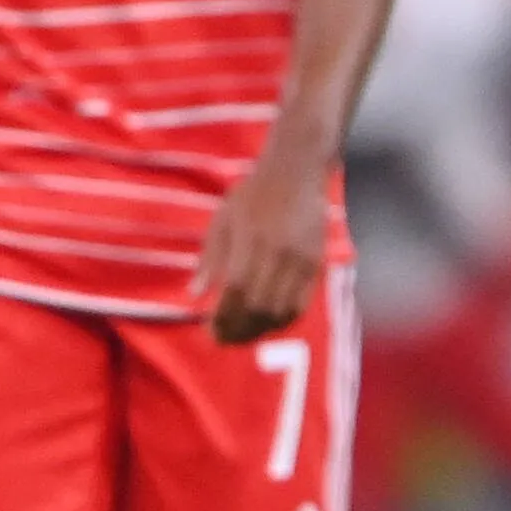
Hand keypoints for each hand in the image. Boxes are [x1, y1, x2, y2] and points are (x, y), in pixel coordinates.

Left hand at [197, 140, 327, 345]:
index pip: (234, 291)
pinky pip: (301, 303)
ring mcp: (301, 258)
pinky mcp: (316, 262)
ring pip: (280, 311)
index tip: (210, 330)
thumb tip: (194, 296)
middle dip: (238, 330)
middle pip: (258, 307)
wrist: (296, 171)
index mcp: (250, 240)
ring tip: (243, 334)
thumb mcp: (222, 220)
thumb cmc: (252, 195)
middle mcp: (278, 252)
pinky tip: (267, 322)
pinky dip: (282, 320)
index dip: (222, 317)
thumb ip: (209, 259)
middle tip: (224, 339)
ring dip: (259, 329)